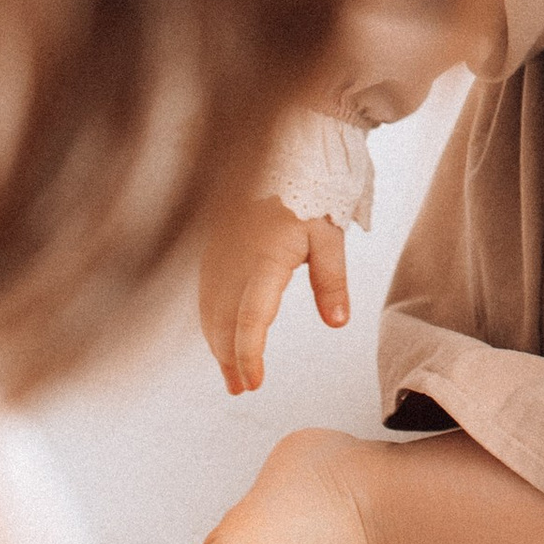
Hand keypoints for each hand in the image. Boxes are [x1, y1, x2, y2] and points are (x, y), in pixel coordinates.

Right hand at [199, 194, 348, 393]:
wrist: (279, 154)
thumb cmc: (308, 193)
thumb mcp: (328, 234)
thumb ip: (331, 280)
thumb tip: (338, 323)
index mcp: (264, 260)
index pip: (251, 318)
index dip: (249, 354)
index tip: (255, 382)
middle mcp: (233, 261)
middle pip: (224, 322)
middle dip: (230, 360)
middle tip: (242, 389)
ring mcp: (218, 255)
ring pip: (210, 311)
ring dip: (217, 345)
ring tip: (231, 376)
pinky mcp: (212, 250)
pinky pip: (205, 294)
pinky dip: (211, 322)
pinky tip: (219, 338)